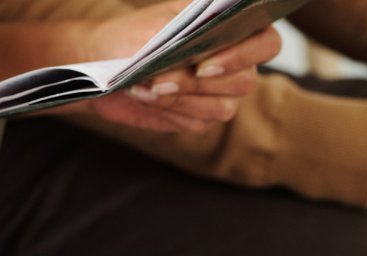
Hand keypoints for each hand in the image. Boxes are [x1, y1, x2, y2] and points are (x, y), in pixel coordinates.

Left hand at [70, 0, 281, 133]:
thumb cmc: (130, 35)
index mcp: (232, 29)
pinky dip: (169, 110)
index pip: (266, 43)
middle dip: (200, 83)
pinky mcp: (200, 116)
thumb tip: (207, 37)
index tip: (205, 64)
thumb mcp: (158, 23)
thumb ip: (189, 29)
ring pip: (222, 108)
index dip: (243, 55)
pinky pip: (198, 122)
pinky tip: (144, 96)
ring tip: (147, 86)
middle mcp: (235, 62)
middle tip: (162, 79)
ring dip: (182, 99)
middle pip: (245, 81)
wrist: (101, 63)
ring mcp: (220, 93)